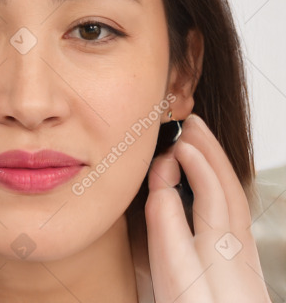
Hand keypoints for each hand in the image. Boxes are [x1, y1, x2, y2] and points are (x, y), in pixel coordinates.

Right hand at [145, 113, 271, 302]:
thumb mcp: (176, 282)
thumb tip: (163, 188)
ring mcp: (241, 260)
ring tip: (199, 141)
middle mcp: (234, 253)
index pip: (210, 194)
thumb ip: (168, 232)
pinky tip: (209, 183)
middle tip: (192, 123)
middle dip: (210, 152)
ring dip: (217, 164)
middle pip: (227, 190)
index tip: (173, 143)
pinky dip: (221, 185)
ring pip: (234, 200)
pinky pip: (233, 212)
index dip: (192, 163)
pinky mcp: (241, 268)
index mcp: (216, 254)